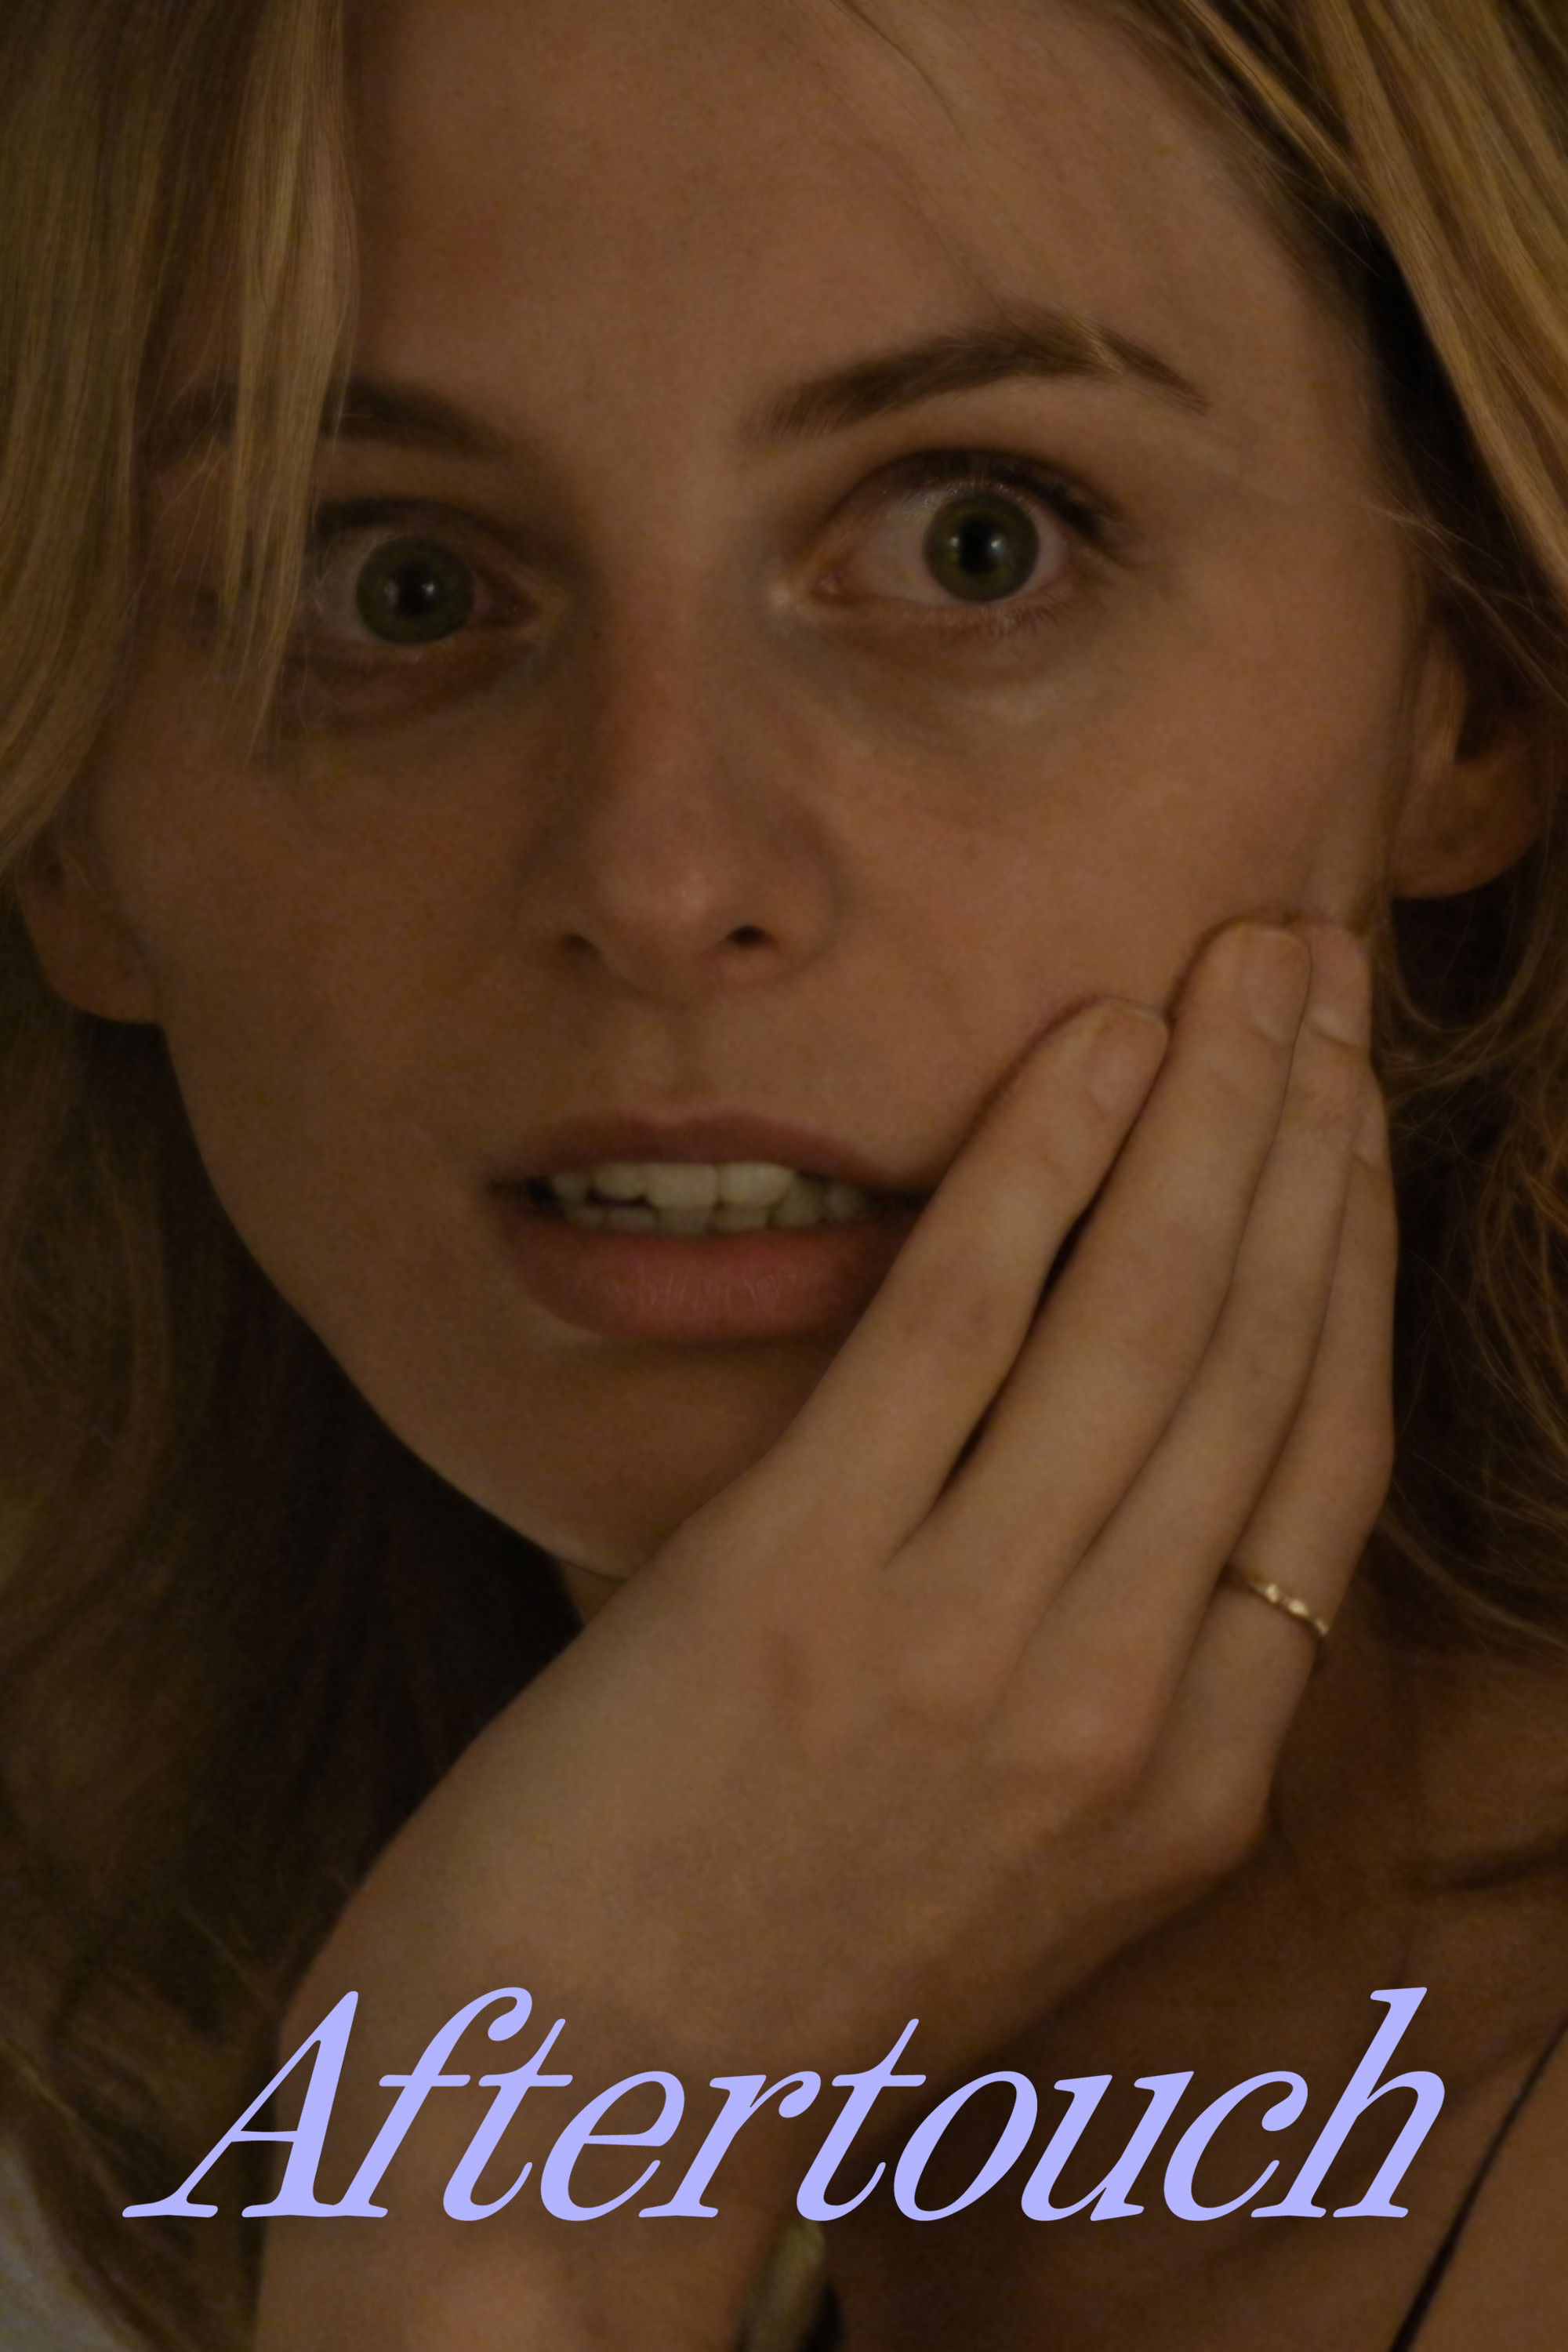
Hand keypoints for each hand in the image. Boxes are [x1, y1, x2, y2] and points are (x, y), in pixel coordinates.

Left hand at [259, 919, 1393, 2346]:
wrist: (572, 2117)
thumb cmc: (776, 1965)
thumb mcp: (1007, 1851)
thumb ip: (1104, 1674)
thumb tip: (1140, 1475)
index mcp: (1190, 1783)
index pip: (1321, 1462)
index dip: (1351, 1257)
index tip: (1352, 1115)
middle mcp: (1121, 1708)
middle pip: (1264, 1358)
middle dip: (1312, 1136)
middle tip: (1326, 966)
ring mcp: (971, 1646)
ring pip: (1151, 1320)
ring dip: (1215, 1110)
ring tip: (1251, 961)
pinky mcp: (803, 1589)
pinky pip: (961, 1331)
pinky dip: (1039, 1169)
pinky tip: (1090, 1047)